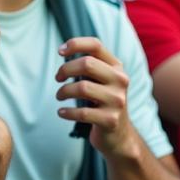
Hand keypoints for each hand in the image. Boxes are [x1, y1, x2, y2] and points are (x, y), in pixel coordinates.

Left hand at [56, 36, 136, 156]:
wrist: (120, 135)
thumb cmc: (102, 101)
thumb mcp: (101, 79)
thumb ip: (88, 63)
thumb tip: (63, 50)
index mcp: (117, 67)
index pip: (96, 45)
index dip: (75, 44)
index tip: (60, 52)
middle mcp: (121, 81)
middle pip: (87, 64)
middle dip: (65, 69)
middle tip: (58, 78)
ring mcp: (118, 101)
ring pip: (82, 87)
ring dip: (63, 91)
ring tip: (59, 96)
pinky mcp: (111, 120)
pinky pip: (82, 113)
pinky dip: (67, 112)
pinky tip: (62, 112)